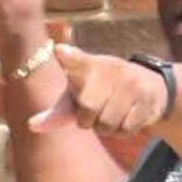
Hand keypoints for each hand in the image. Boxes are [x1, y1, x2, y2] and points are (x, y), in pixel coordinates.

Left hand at [39, 43, 169, 135]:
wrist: (150, 87)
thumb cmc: (102, 92)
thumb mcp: (79, 95)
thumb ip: (57, 111)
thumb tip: (31, 125)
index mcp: (89, 66)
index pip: (77, 61)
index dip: (70, 57)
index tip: (60, 51)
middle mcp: (111, 70)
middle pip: (87, 110)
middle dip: (87, 119)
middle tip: (94, 110)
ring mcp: (132, 83)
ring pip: (107, 124)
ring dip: (106, 127)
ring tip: (111, 113)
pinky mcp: (148, 99)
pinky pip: (126, 129)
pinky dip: (122, 130)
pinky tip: (126, 117)